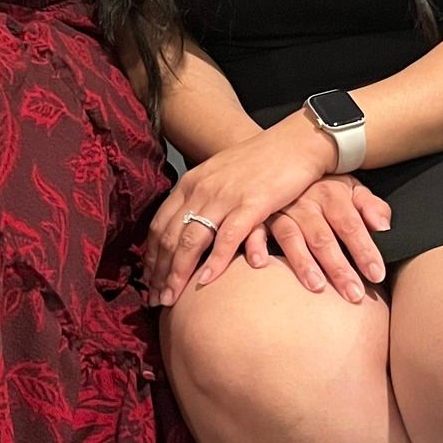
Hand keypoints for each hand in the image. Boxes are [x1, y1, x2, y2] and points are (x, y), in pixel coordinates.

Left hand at [143, 113, 337, 306]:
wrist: (293, 143)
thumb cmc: (258, 163)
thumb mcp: (219, 177)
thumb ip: (201, 199)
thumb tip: (187, 226)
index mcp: (190, 183)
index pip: (159, 225)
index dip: (151, 257)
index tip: (149, 281)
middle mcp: (201, 189)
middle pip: (169, 237)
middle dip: (159, 273)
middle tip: (155, 300)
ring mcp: (225, 196)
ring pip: (190, 240)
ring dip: (178, 274)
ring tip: (171, 299)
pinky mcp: (252, 203)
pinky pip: (227, 237)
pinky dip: (214, 262)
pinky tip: (206, 282)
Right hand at [245, 174, 392, 301]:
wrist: (284, 158)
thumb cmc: (324, 184)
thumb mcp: (351, 187)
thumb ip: (370, 206)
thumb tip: (384, 227)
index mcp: (331, 194)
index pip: (351, 226)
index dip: (364, 251)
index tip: (377, 275)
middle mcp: (305, 202)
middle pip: (323, 237)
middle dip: (339, 268)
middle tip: (353, 294)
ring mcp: (280, 209)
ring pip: (291, 237)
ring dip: (303, 262)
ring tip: (316, 286)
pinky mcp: (258, 215)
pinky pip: (254, 230)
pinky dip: (255, 245)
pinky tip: (260, 263)